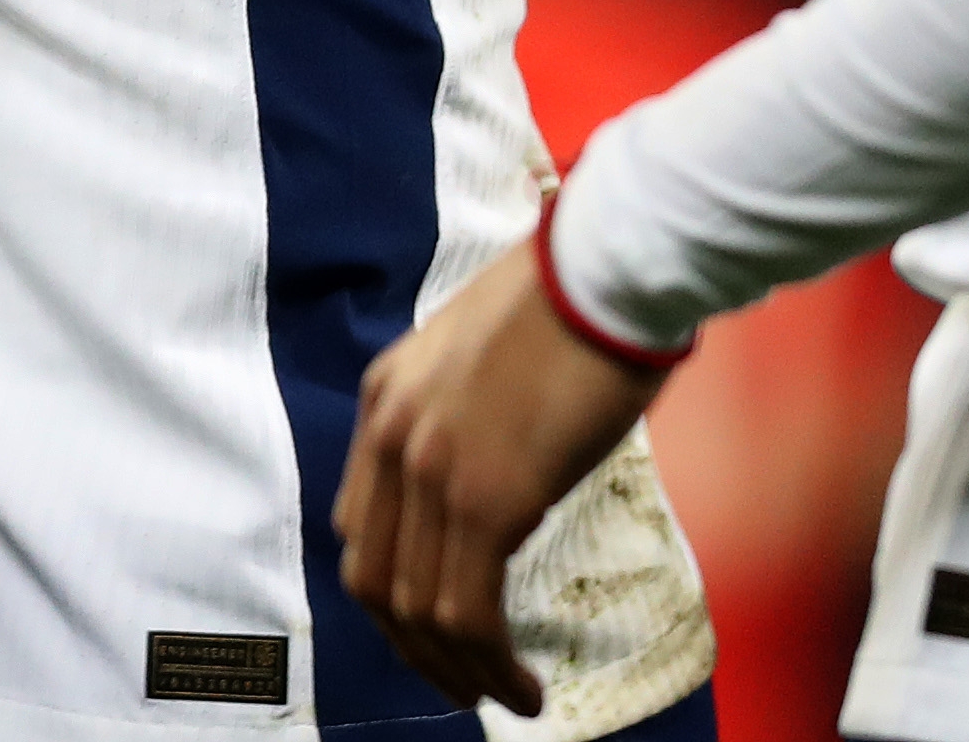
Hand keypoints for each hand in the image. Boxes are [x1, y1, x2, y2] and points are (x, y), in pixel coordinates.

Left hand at [331, 232, 669, 716]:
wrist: (608, 272)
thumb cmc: (571, 302)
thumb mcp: (482, 356)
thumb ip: (463, 416)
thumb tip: (495, 478)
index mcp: (385, 398)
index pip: (361, 525)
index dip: (395, 590)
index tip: (439, 625)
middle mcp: (390, 434)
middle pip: (375, 579)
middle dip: (416, 648)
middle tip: (463, 681)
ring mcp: (431, 469)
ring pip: (418, 610)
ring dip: (459, 671)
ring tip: (505, 697)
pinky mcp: (484, 500)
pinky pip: (467, 613)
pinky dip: (490, 666)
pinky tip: (523, 687)